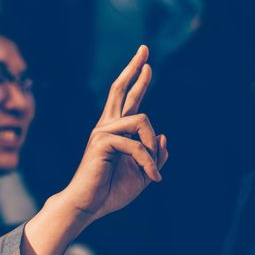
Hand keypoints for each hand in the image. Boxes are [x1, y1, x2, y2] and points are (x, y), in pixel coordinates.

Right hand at [21, 45, 166, 254]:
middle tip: (144, 48)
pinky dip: (148, 162)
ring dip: (153, 148)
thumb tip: (164, 136)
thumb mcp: (142, 172)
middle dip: (134, 68)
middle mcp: (107, 126)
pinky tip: (152, 176)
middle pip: (120, 89)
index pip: (127, 99)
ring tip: (154, 171)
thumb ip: (154, 154)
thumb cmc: (111, 190)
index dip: (138, 80)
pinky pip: (136, 144)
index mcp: (116, 131)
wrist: (90, 205)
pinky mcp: (101, 142)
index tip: (147, 62)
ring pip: (142, 120)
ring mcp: (103, 132)